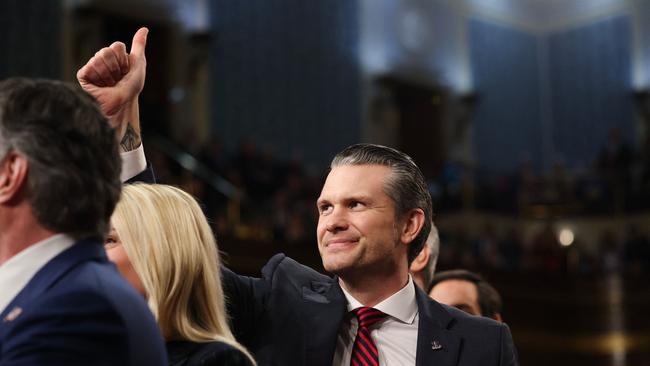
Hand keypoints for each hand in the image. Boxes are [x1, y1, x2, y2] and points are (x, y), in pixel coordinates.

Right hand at [77, 27, 147, 149]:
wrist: (122, 105)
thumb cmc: (131, 89)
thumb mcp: (139, 65)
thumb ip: (139, 46)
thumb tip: (144, 29)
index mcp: (114, 57)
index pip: (116, 46)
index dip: (124, 60)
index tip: (126, 72)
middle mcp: (102, 61)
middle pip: (107, 51)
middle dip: (117, 67)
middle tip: (117, 80)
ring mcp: (92, 68)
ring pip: (98, 58)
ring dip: (109, 74)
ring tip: (110, 84)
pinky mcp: (83, 76)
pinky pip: (89, 67)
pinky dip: (98, 77)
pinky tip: (101, 86)